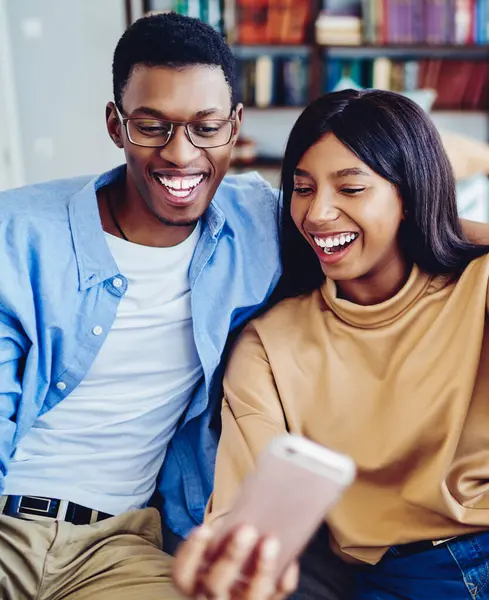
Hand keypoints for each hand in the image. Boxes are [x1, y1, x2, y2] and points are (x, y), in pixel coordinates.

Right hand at [172, 524, 298, 599]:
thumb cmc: (223, 544)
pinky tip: (290, 561)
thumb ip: (222, 530)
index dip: (191, 552)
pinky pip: (274, 598)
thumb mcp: (214, 539)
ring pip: (249, 597)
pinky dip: (283, 580)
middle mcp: (210, 597)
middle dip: (232, 557)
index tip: (204, 528)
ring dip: (261, 570)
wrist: (239, 568)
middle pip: (215, 584)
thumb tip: (247, 503)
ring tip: (272, 540)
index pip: (182, 572)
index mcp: (191, 581)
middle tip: (247, 529)